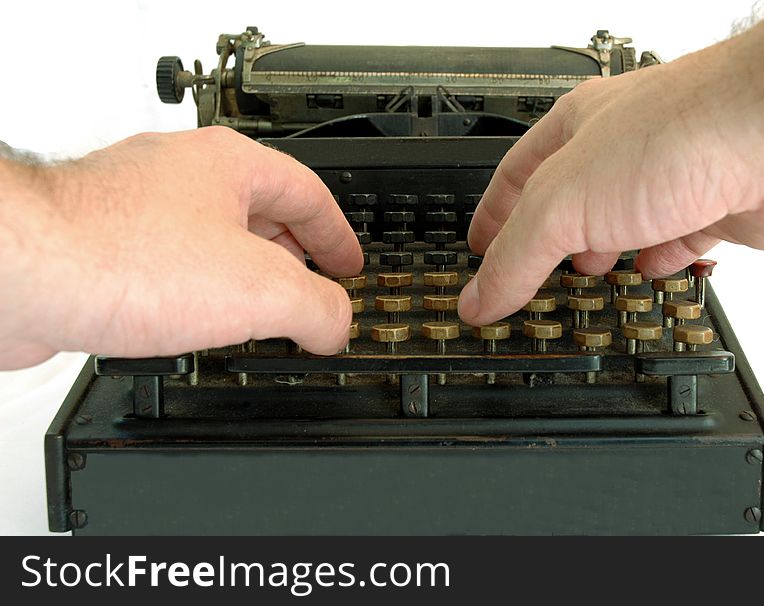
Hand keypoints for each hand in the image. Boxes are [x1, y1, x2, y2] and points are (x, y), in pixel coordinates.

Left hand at [0, 127, 361, 367]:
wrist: (19, 273)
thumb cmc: (118, 256)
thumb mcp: (260, 292)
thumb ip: (318, 308)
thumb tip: (335, 324)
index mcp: (229, 165)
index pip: (308, 194)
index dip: (338, 236)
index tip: (349, 266)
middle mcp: (180, 177)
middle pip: (260, 215)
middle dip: (293, 261)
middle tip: (311, 295)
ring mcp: (136, 208)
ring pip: (210, 242)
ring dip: (242, 282)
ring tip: (259, 319)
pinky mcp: (101, 244)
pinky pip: (168, 267)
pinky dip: (195, 295)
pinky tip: (194, 327)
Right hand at [459, 6, 763, 326]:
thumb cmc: (679, 135)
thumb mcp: (563, 203)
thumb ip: (516, 258)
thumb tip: (478, 298)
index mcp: (575, 131)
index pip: (516, 176)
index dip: (492, 215)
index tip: (478, 250)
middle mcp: (623, 151)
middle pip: (572, 202)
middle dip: (548, 241)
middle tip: (528, 275)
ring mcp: (673, 180)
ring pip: (625, 225)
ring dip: (604, 254)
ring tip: (585, 280)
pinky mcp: (718, 209)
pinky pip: (679, 243)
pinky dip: (660, 262)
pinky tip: (650, 273)